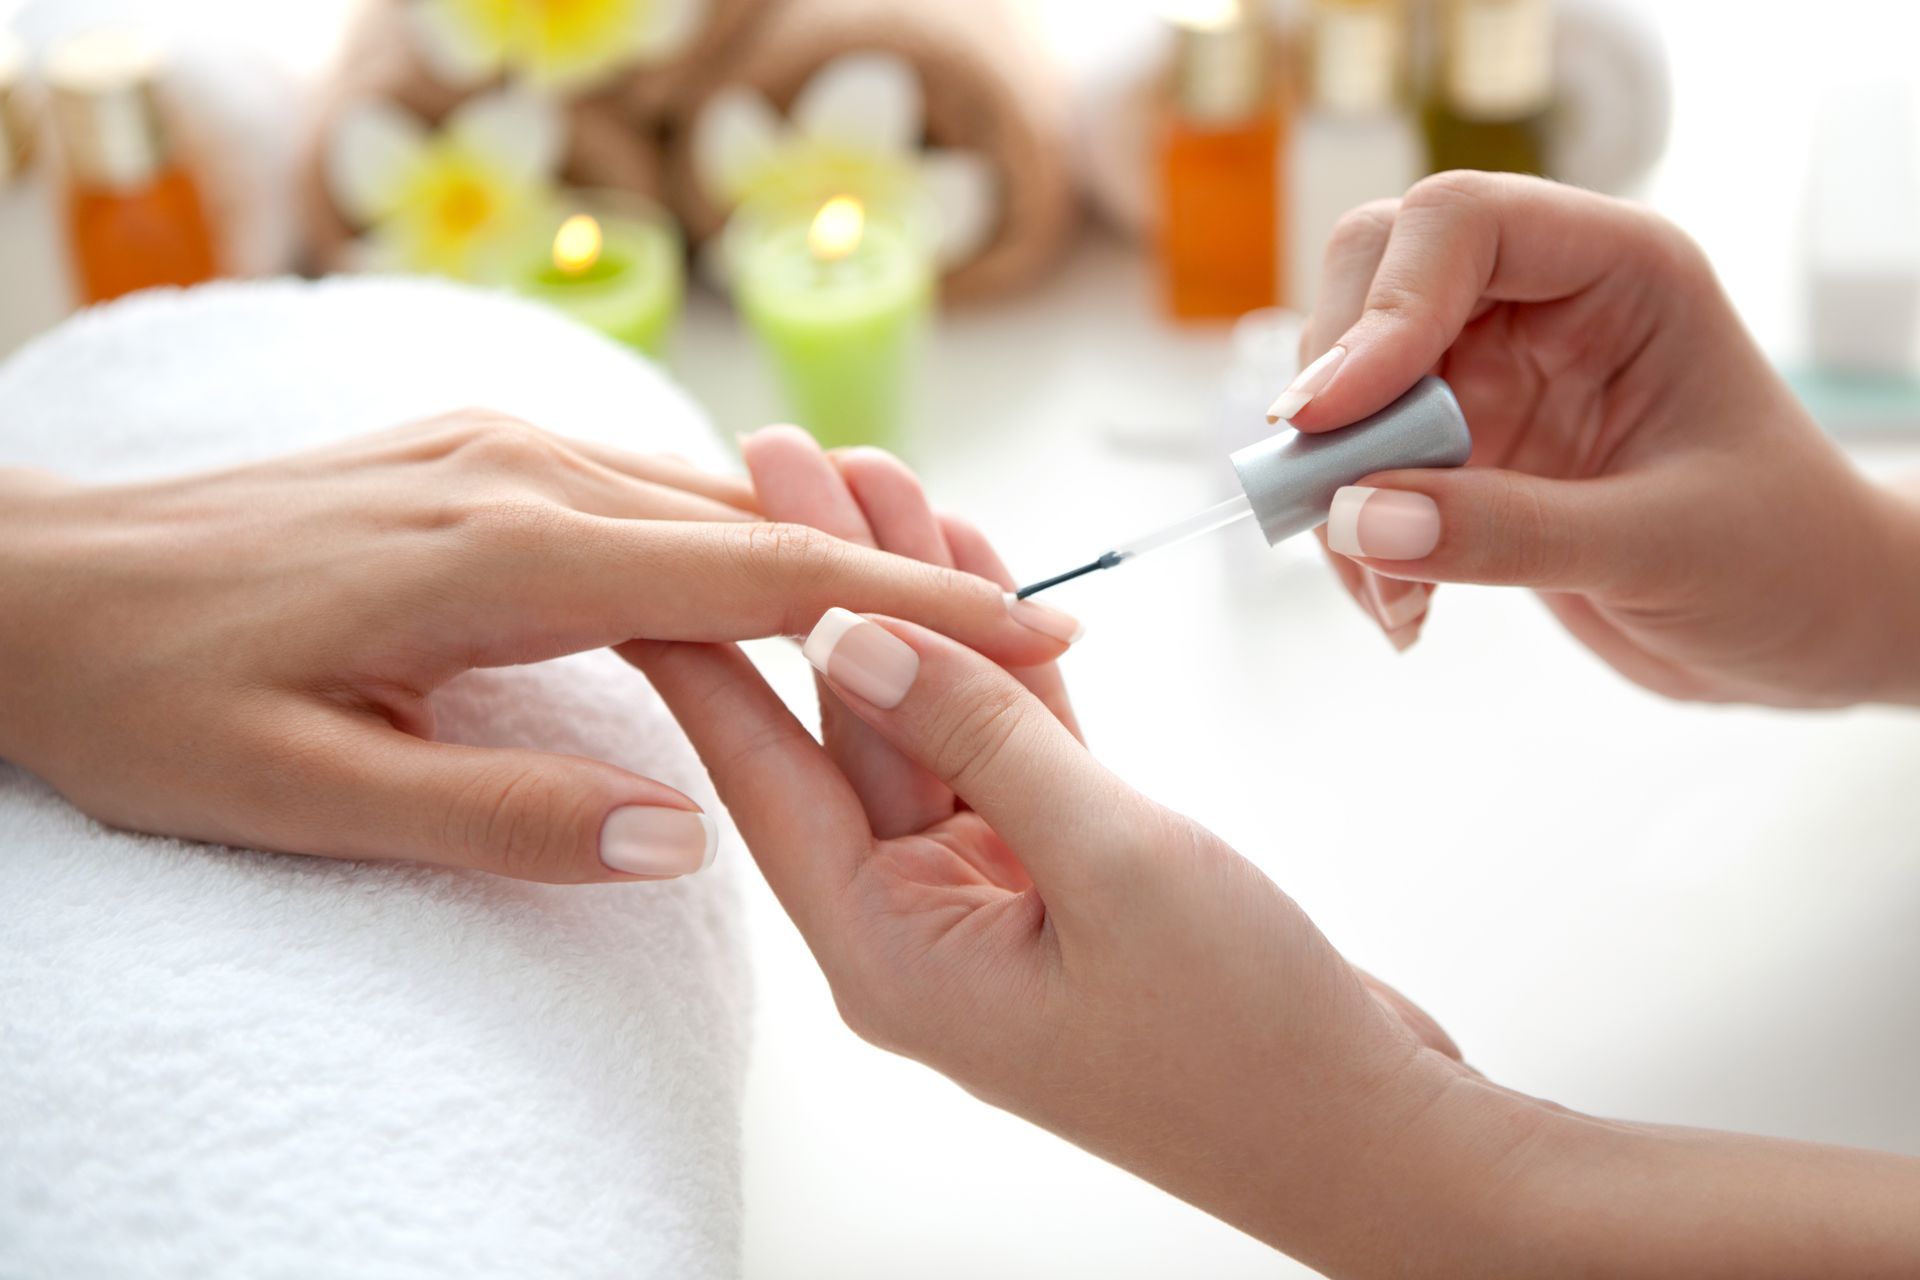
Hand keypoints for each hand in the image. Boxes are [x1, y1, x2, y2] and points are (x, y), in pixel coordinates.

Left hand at [0, 411, 1075, 882]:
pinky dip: (740, 533)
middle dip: (910, 579)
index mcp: (503, 556)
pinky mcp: (474, 449)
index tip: (1040, 634)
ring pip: (710, 496)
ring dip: (832, 555)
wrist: (29, 579)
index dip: (916, 613)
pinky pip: (644, 483)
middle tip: (1036, 636)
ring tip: (939, 613)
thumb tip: (681, 839)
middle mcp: (521, 473)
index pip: (761, 583)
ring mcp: (498, 445)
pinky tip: (773, 576)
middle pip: (764, 525)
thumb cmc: (149, 693)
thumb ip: (501, 816)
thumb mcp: (303, 793)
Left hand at [625, 432, 1498, 1274]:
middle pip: (843, 722)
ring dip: (913, 595)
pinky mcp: (1064, 870)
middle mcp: (915, 919)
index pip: (762, 772)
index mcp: (887, 946)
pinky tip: (974, 556)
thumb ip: (977, 736)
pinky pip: (1006, 739)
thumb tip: (850, 631)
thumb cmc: (1244, 1038)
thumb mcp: (1109, 863)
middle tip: (778, 452)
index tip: (652, 541)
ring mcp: (988, 894)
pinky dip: (996, 654)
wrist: (1368, 1140)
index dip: (705, 646)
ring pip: (928, 715)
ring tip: (875, 465)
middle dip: (818, 579)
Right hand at [1285, 172, 1919, 706]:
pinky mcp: (1460, 452)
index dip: (1382, 308)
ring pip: (1348, 384)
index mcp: (1618, 272)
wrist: (1804, 630)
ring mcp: (1492, 376)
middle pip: (1374, 278)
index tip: (1328, 417)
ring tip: (1390, 596)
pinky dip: (1354, 540)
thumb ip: (1508, 532)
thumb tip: (1353, 518)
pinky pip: (1360, 470)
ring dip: (1335, 487)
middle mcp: (1541, 305)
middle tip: (1325, 497)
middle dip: (1335, 393)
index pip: (1463, 226)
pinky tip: (1405, 607)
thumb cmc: (1785, 561)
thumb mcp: (1661, 547)